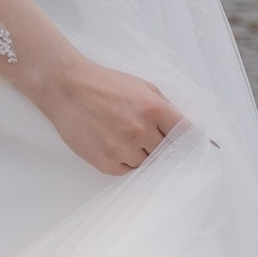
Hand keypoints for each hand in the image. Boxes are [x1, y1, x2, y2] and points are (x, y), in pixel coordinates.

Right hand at [42, 56, 180, 177]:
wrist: (67, 89)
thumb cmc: (105, 85)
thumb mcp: (142, 87)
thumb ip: (165, 107)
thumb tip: (185, 129)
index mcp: (153, 108)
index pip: (185, 133)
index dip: (189, 140)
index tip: (190, 145)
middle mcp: (141, 130)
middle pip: (167, 152)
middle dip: (162, 146)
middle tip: (148, 137)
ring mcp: (123, 148)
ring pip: (147, 164)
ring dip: (142, 154)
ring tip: (124, 136)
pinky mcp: (106, 163)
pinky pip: (128, 171)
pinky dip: (125, 162)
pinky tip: (114, 144)